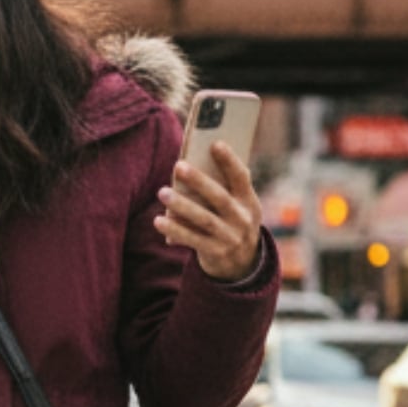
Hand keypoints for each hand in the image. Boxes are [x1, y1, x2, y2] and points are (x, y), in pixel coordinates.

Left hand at [154, 140, 264, 281]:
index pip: (241, 177)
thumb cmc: (231, 221)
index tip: (215, 143)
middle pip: (219, 198)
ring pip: (204, 219)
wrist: (242, 263)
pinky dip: (175, 230)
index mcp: (248, 201)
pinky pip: (192, 240)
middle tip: (179, 165)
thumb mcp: (237, 206)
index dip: (230, 161)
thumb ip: (222, 189)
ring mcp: (230, 237)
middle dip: (199, 181)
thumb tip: (190, 167)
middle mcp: (242, 219)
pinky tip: (159, 221)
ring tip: (162, 192)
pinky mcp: (215, 252)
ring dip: (182, 206)